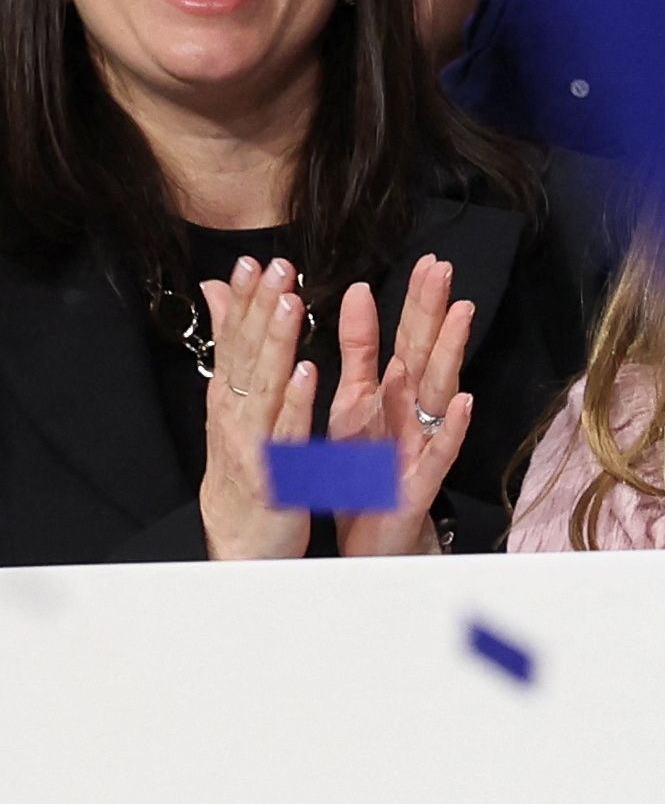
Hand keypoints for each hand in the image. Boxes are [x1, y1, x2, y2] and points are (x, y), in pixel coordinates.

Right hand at [195, 259, 315, 561]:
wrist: (240, 542)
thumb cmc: (245, 468)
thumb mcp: (235, 410)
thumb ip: (235, 352)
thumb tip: (218, 296)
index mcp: (231, 399)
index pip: (234, 342)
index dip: (242, 302)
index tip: (253, 260)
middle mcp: (236, 416)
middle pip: (248, 355)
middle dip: (261, 309)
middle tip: (276, 266)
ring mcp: (253, 444)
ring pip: (266, 386)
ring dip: (277, 343)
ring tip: (290, 303)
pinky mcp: (276, 474)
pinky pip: (288, 434)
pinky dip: (295, 403)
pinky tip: (307, 372)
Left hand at [326, 257, 477, 557]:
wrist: (368, 536)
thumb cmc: (363, 470)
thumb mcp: (351, 404)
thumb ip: (357, 352)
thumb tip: (358, 292)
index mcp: (389, 393)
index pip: (404, 340)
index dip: (413, 303)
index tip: (426, 262)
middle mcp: (411, 412)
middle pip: (425, 355)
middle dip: (433, 312)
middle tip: (441, 270)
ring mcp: (421, 443)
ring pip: (439, 392)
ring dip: (450, 354)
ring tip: (461, 314)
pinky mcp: (422, 480)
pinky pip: (441, 451)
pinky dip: (453, 428)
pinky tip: (464, 402)